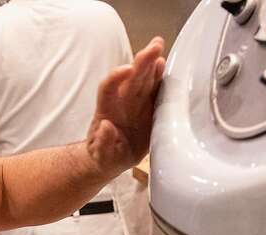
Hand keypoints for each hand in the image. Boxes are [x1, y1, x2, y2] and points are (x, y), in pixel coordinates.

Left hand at [85, 37, 165, 176]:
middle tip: (155, 46)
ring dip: (151, 62)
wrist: (112, 158)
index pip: (108, 89)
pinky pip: (154, 89)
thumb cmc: (104, 155)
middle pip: (131, 78)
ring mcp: (136, 103)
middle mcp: (122, 102)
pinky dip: (160, 78)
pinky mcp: (148, 107)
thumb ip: (103, 143)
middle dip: (142, 61)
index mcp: (108, 111)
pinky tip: (164, 65)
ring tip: (159, 46)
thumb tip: (106, 127)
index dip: (116, 77)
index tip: (127, 69)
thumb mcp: (101, 155)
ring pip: (144, 79)